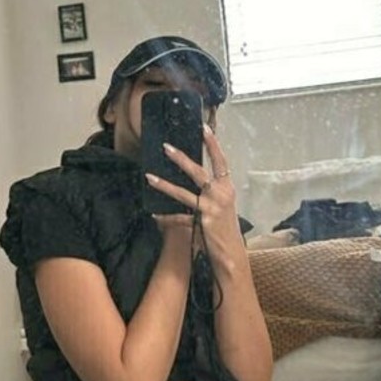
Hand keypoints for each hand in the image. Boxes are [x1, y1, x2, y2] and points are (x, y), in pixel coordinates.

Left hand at [144, 125, 238, 248]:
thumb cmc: (225, 227)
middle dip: (181, 158)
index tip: (203, 128)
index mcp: (227, 188)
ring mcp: (211, 209)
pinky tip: (155, 215)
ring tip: (149, 177)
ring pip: (183, 193)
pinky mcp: (201, 223)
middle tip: (166, 147)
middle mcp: (220, 195)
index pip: (220, 161)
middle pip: (198, 172)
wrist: (231, 252)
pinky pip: (178, 218)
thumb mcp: (222, 205)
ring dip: (164, 185)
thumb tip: (195, 177)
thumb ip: (210, 191)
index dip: (213, 144)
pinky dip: (166, 217)